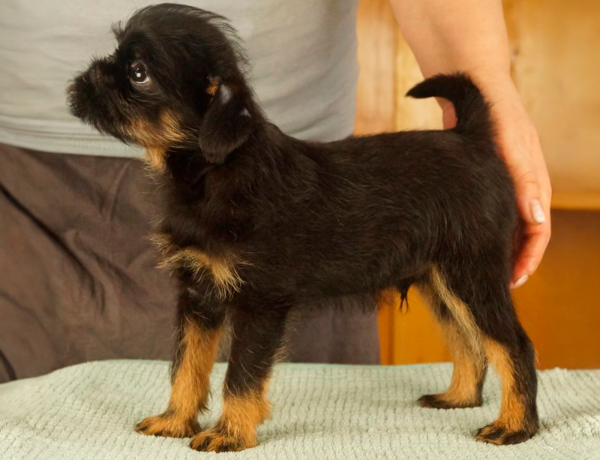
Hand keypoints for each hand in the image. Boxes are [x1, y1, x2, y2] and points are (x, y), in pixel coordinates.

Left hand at [440, 79, 550, 288]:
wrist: (473, 83)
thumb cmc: (496, 112)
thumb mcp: (512, 146)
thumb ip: (525, 181)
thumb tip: (537, 220)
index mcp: (535, 180)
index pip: (539, 228)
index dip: (529, 257)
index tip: (513, 279)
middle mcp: (521, 184)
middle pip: (523, 231)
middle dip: (513, 258)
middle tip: (494, 282)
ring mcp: (502, 181)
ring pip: (505, 223)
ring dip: (498, 246)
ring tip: (480, 268)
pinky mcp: (483, 178)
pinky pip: (488, 210)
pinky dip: (482, 228)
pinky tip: (465, 239)